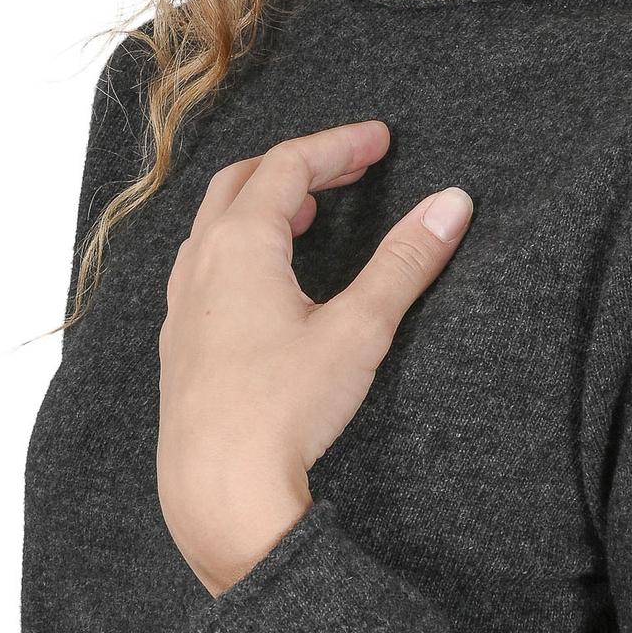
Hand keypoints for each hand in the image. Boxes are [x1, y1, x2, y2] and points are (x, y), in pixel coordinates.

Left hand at [153, 118, 474, 596]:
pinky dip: (239, 249)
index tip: (379, 140)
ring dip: (262, 206)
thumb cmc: (280, 411)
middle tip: (350, 168)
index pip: (287, 164)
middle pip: (242, 183)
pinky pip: (202, 270)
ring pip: (214, 227)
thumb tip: (450, 206)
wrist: (219, 492)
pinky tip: (267, 285)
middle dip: (298, 166)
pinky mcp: (181, 346)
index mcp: (238, 245)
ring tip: (308, 215)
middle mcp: (200, 266)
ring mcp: (182, 307)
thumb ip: (405, 263)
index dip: (337, 145)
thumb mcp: (358, 330)